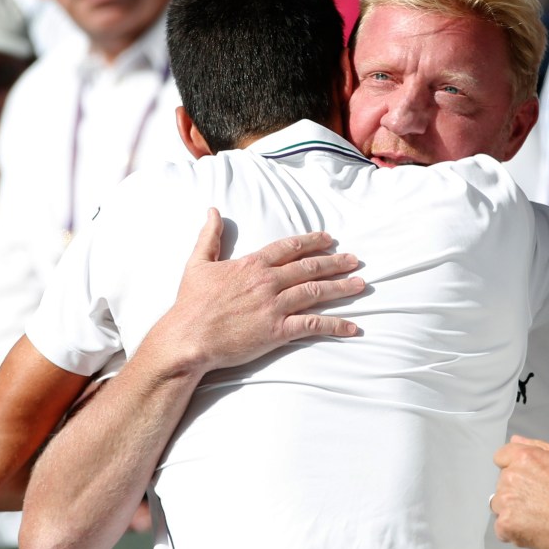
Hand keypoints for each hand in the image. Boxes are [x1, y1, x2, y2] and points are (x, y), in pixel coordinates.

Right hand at [149, 208, 364, 374]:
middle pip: (309, 267)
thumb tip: (213, 211)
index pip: (289, 248)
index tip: (329, 239)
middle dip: (335, 262)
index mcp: (252, 265)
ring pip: (316, 291)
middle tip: (354, 260)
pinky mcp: (277, 331)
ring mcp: (275, 306)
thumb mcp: (197, 263)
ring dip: (341, 287)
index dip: (311, 242)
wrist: (189, 337)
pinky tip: (352, 327)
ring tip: (360, 283)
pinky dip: (335, 326)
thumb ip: (209, 237)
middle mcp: (268, 282)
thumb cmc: (191, 303)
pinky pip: (313, 325)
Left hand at [490, 435, 548, 548]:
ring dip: (512, 509)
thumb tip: (516, 440)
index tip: (525, 479)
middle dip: (516, 489)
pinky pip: (501, 527)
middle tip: (539, 499)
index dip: (513, 467)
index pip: (501, 457)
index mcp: (523, 457)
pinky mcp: (507, 523)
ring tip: (537, 514)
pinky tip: (532, 528)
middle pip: (502, 482)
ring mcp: (507, 500)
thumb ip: (536, 446)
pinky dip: (513, 530)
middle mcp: (511, 476)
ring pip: (499, 503)